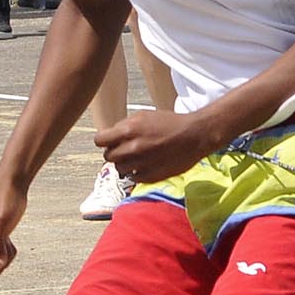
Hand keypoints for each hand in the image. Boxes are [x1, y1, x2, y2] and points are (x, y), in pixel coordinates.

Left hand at [95, 110, 220, 183]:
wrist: (195, 135)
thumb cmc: (169, 123)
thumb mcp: (143, 116)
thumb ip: (123, 126)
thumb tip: (109, 136)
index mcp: (129, 130)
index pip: (99, 140)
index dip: (105, 140)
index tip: (111, 141)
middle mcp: (132, 148)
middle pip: (108, 156)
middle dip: (115, 152)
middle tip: (126, 149)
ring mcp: (141, 163)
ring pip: (119, 169)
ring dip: (125, 164)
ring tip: (137, 158)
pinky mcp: (150, 176)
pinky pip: (133, 178)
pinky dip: (136, 173)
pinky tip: (146, 165)